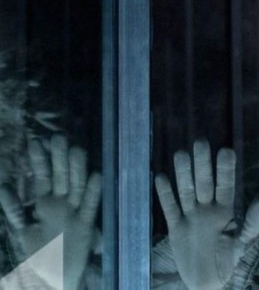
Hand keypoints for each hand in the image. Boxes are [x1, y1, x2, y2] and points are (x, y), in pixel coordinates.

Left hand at [0, 134, 100, 289]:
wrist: (52, 278)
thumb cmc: (37, 255)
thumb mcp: (21, 230)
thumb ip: (13, 209)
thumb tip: (5, 184)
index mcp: (44, 203)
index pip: (42, 176)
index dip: (39, 159)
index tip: (36, 141)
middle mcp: (61, 203)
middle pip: (61, 176)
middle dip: (59, 157)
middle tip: (58, 136)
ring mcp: (74, 212)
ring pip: (77, 185)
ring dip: (77, 168)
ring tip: (78, 148)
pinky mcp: (86, 225)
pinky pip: (90, 206)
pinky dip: (93, 192)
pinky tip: (97, 175)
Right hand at [156, 140, 258, 289]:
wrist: (206, 281)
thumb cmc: (228, 261)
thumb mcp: (243, 243)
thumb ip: (252, 223)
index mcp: (226, 210)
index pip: (225, 185)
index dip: (225, 169)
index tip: (226, 150)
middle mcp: (207, 208)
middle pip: (204, 182)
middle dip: (202, 163)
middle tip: (201, 141)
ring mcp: (190, 216)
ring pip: (186, 190)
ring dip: (183, 173)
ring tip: (181, 153)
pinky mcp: (175, 227)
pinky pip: (169, 207)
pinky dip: (165, 194)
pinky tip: (160, 177)